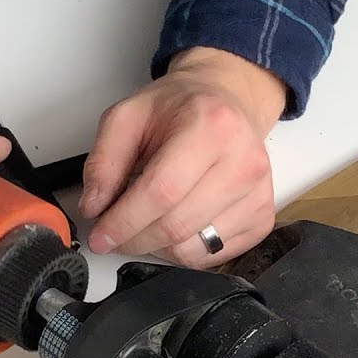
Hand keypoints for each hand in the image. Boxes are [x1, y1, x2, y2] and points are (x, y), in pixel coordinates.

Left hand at [79, 46, 286, 266]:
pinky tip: (176, 225)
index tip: (100, 236)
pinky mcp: (263, 217)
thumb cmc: (181, 108)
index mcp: (211, 128)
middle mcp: (243, 162)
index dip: (125, 222)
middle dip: (135, 240)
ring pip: (194, 249)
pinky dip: (185, 251)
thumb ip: (104, 160)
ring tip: (146, 224)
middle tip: (114, 235)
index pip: (162, 192)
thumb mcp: (128, 116)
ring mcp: (258, 193)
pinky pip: (214, 256)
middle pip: (177, 226)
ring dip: (159, 248)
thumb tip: (94, 207)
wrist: (227, 101)